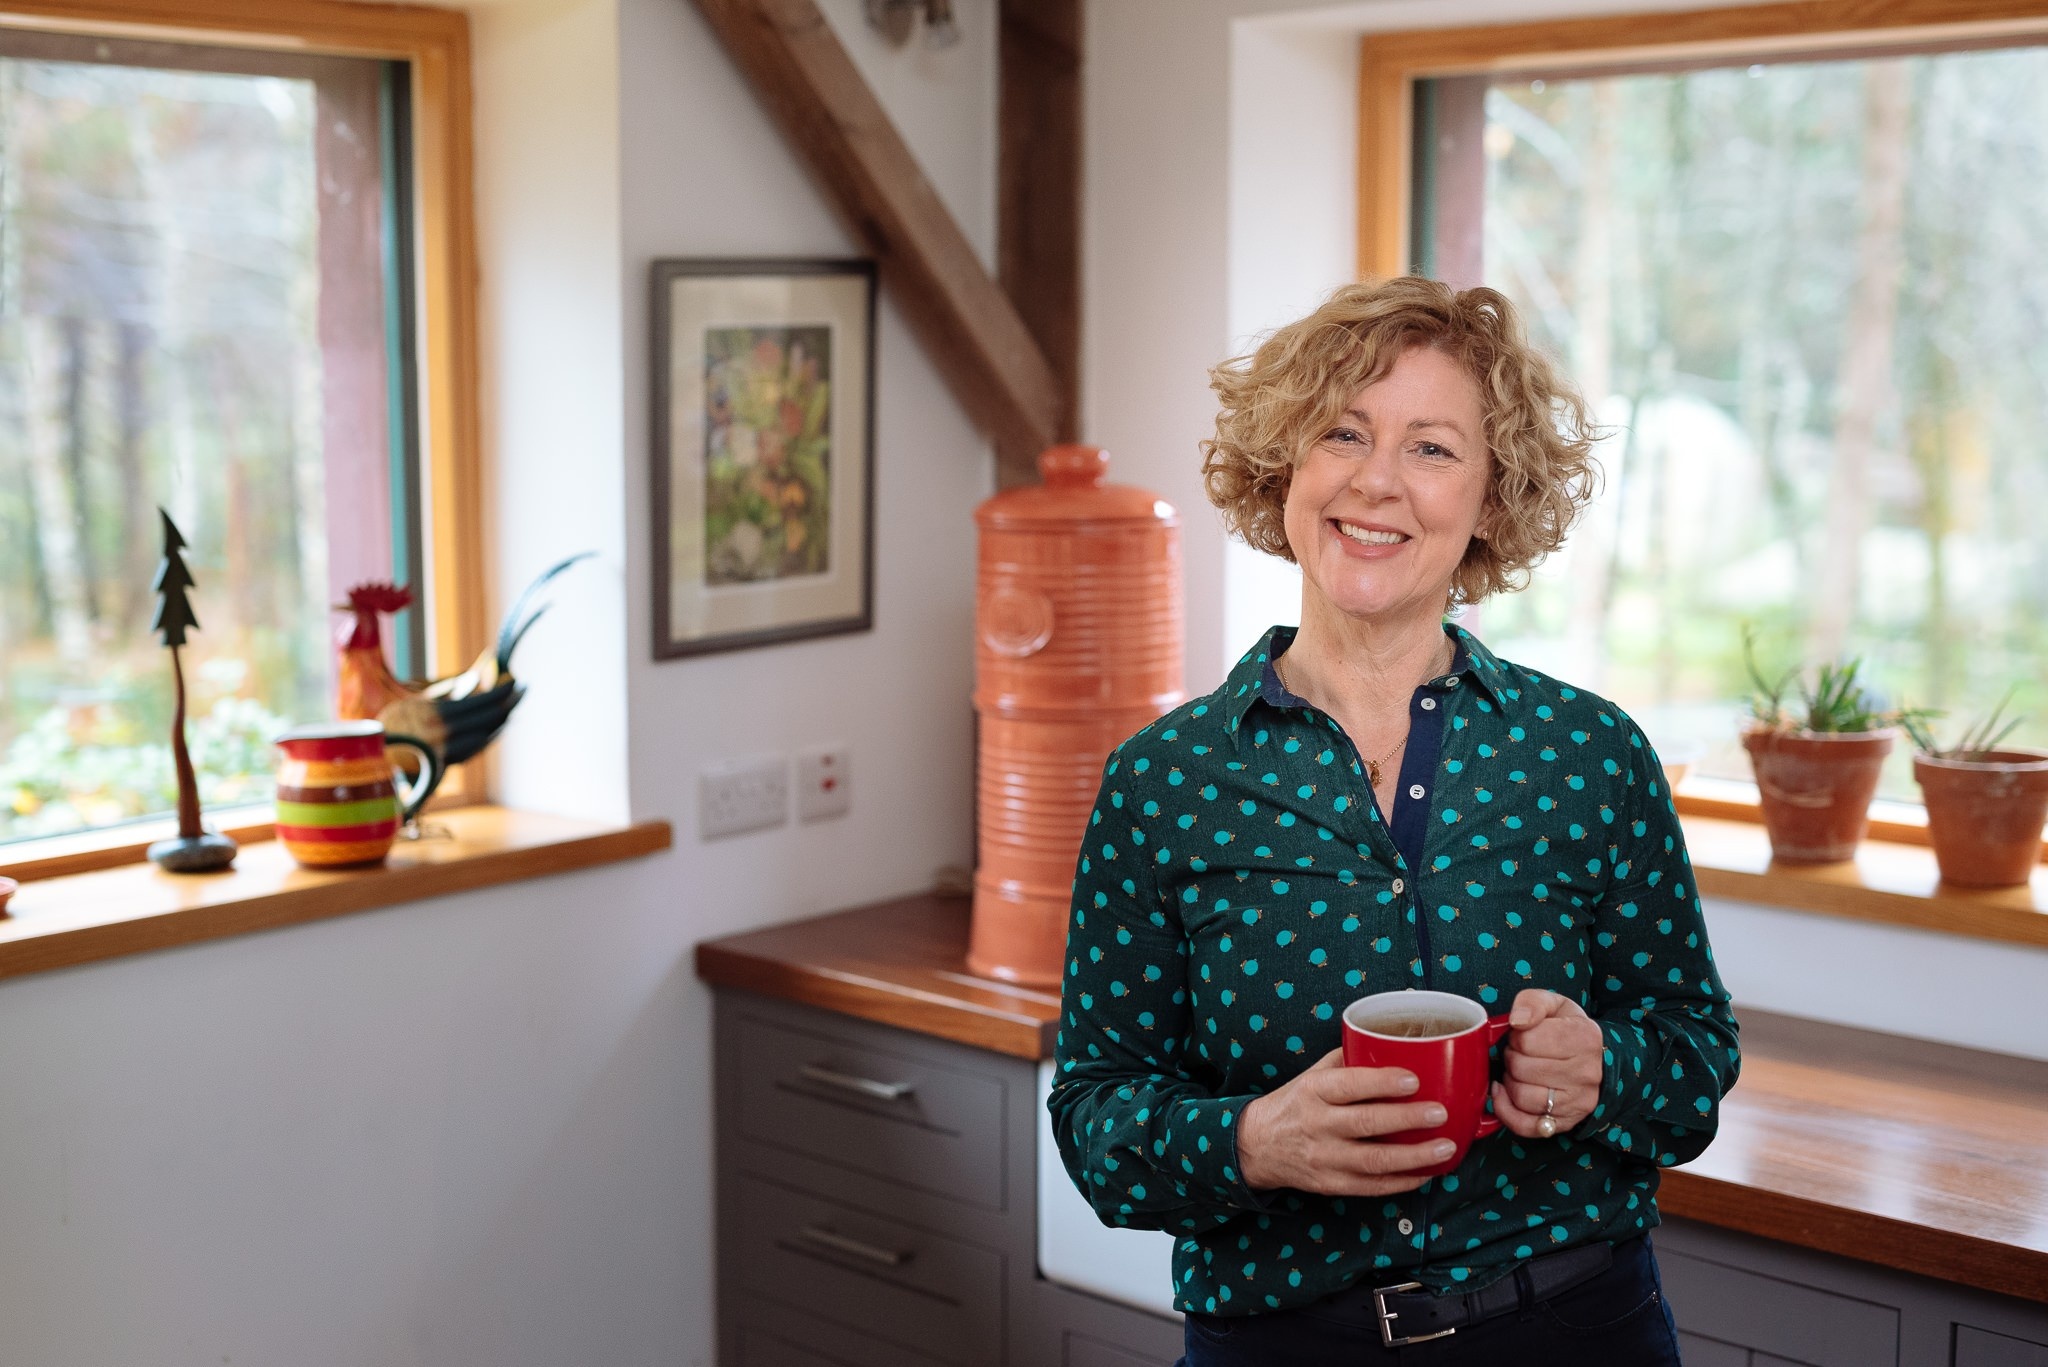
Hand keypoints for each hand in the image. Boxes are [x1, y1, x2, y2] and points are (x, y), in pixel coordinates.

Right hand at [1237, 1050, 1456, 1194]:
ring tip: (1445, 1148)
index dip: (1382, 1083)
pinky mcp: (1331, 1184)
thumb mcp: (1312, 1074)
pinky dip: (1403, 1181)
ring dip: (1415, 1156)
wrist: (1258, 1145)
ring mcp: (1325, 1158)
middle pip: (1367, 1123)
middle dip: (1408, 1119)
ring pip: (1374, 1160)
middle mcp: (1318, 1125)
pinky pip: (1372, 1187)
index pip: (1349, 1085)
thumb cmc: (1295, 1104)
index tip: (1413, 1080)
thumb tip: (1391, 1046)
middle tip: (1440, 1113)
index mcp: (1313, 1091)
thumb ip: (1348, 1061)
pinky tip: (1426, 1173)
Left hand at [1490, 990, 1604, 1138]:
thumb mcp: (1555, 1005)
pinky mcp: (1565, 1123)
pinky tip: (1504, 1094)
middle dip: (1512, 1057)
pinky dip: (1505, 1111)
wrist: (1598, 1061)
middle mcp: (1586, 1074)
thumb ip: (1532, 1001)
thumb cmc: (1569, 1030)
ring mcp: (1578, 1102)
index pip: (1526, 1039)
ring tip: (1518, 1071)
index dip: (1516, 1036)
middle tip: (1520, 1053)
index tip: (1524, 1035)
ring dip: (1510, 1082)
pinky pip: (1524, 1126)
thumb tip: (1516, 1020)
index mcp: (1585, 1038)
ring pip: (1521, 1096)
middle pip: (1521, 1068)